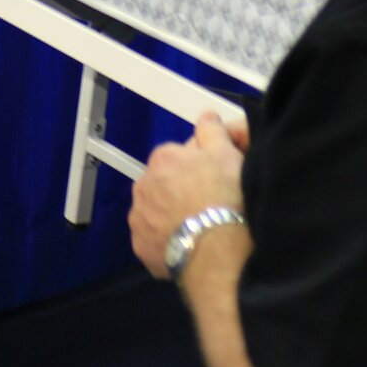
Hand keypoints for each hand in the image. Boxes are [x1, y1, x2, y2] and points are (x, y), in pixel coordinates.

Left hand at [129, 112, 247, 278]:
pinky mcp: (140, 247)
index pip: (176, 156)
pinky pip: (153, 239)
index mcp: (162, 158)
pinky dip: (166, 242)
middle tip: (207, 205)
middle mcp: (143, 185)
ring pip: (155, 212)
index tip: (212, 180)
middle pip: (162, 184)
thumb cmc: (224, 197)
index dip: (196, 167)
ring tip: (198, 228)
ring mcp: (139, 218)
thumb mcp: (227, 154)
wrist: (217, 250)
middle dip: (179, 191)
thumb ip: (212, 131)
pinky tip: (187, 245)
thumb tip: (205, 116)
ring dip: (170, 216)